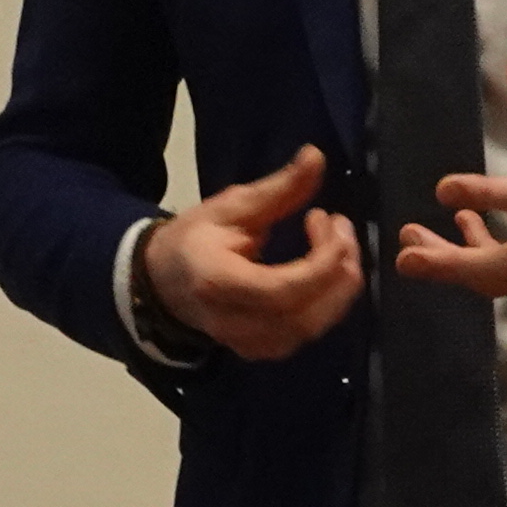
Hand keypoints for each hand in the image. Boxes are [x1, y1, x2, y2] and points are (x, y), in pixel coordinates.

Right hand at [141, 143, 365, 360]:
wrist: (164, 281)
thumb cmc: (195, 238)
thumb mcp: (230, 206)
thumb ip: (277, 188)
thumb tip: (316, 156)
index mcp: (217, 282)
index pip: (281, 290)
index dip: (320, 261)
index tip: (328, 219)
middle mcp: (233, 322)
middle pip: (304, 315)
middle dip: (339, 271)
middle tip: (342, 227)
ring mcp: (247, 344)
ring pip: (311, 328)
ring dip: (339, 287)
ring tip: (340, 244)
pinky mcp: (260, 350)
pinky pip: (306, 333)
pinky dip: (327, 302)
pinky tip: (326, 270)